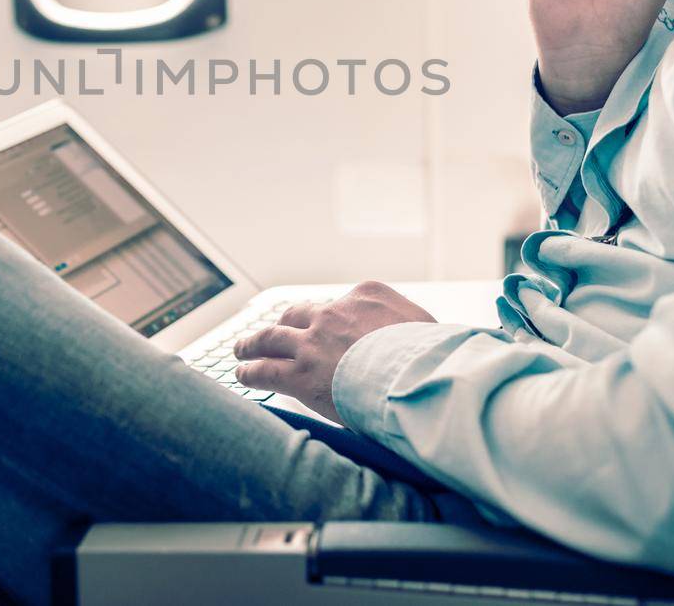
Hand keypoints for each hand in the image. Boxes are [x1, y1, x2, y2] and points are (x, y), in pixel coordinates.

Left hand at [233, 282, 436, 421]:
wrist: (417, 377)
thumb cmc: (432, 357)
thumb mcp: (428, 326)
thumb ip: (411, 324)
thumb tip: (419, 335)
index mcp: (366, 295)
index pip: (340, 304)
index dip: (330, 319)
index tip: (326, 327)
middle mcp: (334, 313)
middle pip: (299, 314)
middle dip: (286, 322)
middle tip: (277, 330)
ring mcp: (313, 342)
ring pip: (272, 337)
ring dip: (254, 342)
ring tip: (242, 348)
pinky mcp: (300, 374)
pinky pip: (265, 370)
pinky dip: (249, 370)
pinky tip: (241, 373)